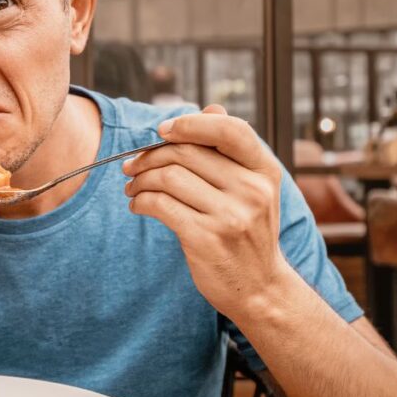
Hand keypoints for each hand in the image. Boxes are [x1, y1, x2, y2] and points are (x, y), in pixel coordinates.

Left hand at [122, 105, 290, 319]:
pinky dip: (141, 201)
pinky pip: (160, 205)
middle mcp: (251, 190)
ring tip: (132, 187)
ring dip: (140, 180)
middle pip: (186, 152)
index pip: (229, 129)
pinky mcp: (206, 238)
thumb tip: (211, 107)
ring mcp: (230, 215)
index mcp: (264, 171)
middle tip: (132, 166)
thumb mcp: (254, 189)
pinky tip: (138, 205)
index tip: (161, 131)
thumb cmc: (248, 233)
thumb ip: (231, 151)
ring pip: (168, 177)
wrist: (260, 288)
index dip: (190, 123)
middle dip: (150, 155)